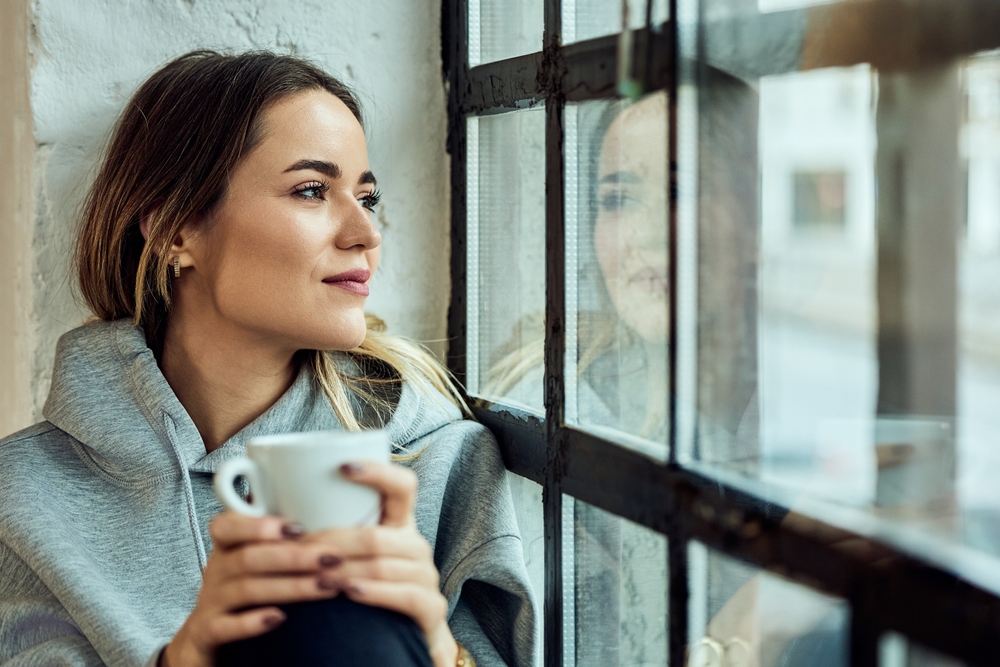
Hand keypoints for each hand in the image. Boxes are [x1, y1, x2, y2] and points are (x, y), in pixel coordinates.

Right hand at [160, 512, 342, 666]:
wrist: (211, 633)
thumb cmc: (248, 583)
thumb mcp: (260, 554)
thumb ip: (285, 534)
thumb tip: (336, 510)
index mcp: (227, 544)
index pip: (228, 526)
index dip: (260, 526)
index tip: (299, 527)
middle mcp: (216, 569)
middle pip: (249, 558)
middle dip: (295, 557)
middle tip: (333, 557)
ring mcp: (211, 601)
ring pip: (247, 590)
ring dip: (290, 587)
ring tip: (328, 586)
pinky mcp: (209, 632)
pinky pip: (226, 626)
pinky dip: (252, 622)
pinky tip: (280, 618)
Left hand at [304, 461, 457, 666]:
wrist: (403, 633)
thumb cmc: (367, 585)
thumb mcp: (354, 553)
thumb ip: (332, 528)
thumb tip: (271, 502)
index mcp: (400, 523)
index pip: (402, 485)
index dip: (378, 472)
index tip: (343, 467)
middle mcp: (416, 544)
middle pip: (376, 535)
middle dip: (333, 540)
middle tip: (298, 547)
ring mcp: (426, 575)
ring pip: (382, 565)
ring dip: (344, 569)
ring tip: (314, 574)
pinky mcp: (431, 607)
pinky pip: (404, 595)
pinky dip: (374, 593)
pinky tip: (350, 592)